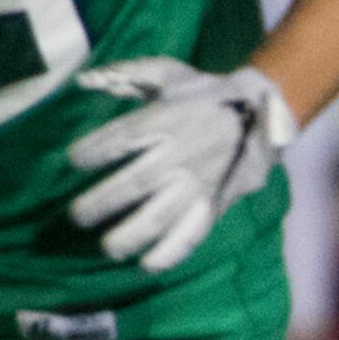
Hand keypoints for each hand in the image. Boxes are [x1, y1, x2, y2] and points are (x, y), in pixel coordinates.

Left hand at [64, 58, 297, 271]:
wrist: (263, 110)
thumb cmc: (207, 93)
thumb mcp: (170, 73)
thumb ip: (130, 73)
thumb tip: (83, 80)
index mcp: (166, 120)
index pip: (119, 139)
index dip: (91, 152)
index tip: (75, 161)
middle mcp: (180, 154)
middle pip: (133, 183)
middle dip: (100, 203)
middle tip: (78, 217)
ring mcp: (199, 181)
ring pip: (161, 214)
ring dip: (131, 235)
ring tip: (109, 249)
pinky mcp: (215, 201)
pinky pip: (194, 231)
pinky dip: (172, 252)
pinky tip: (148, 265)